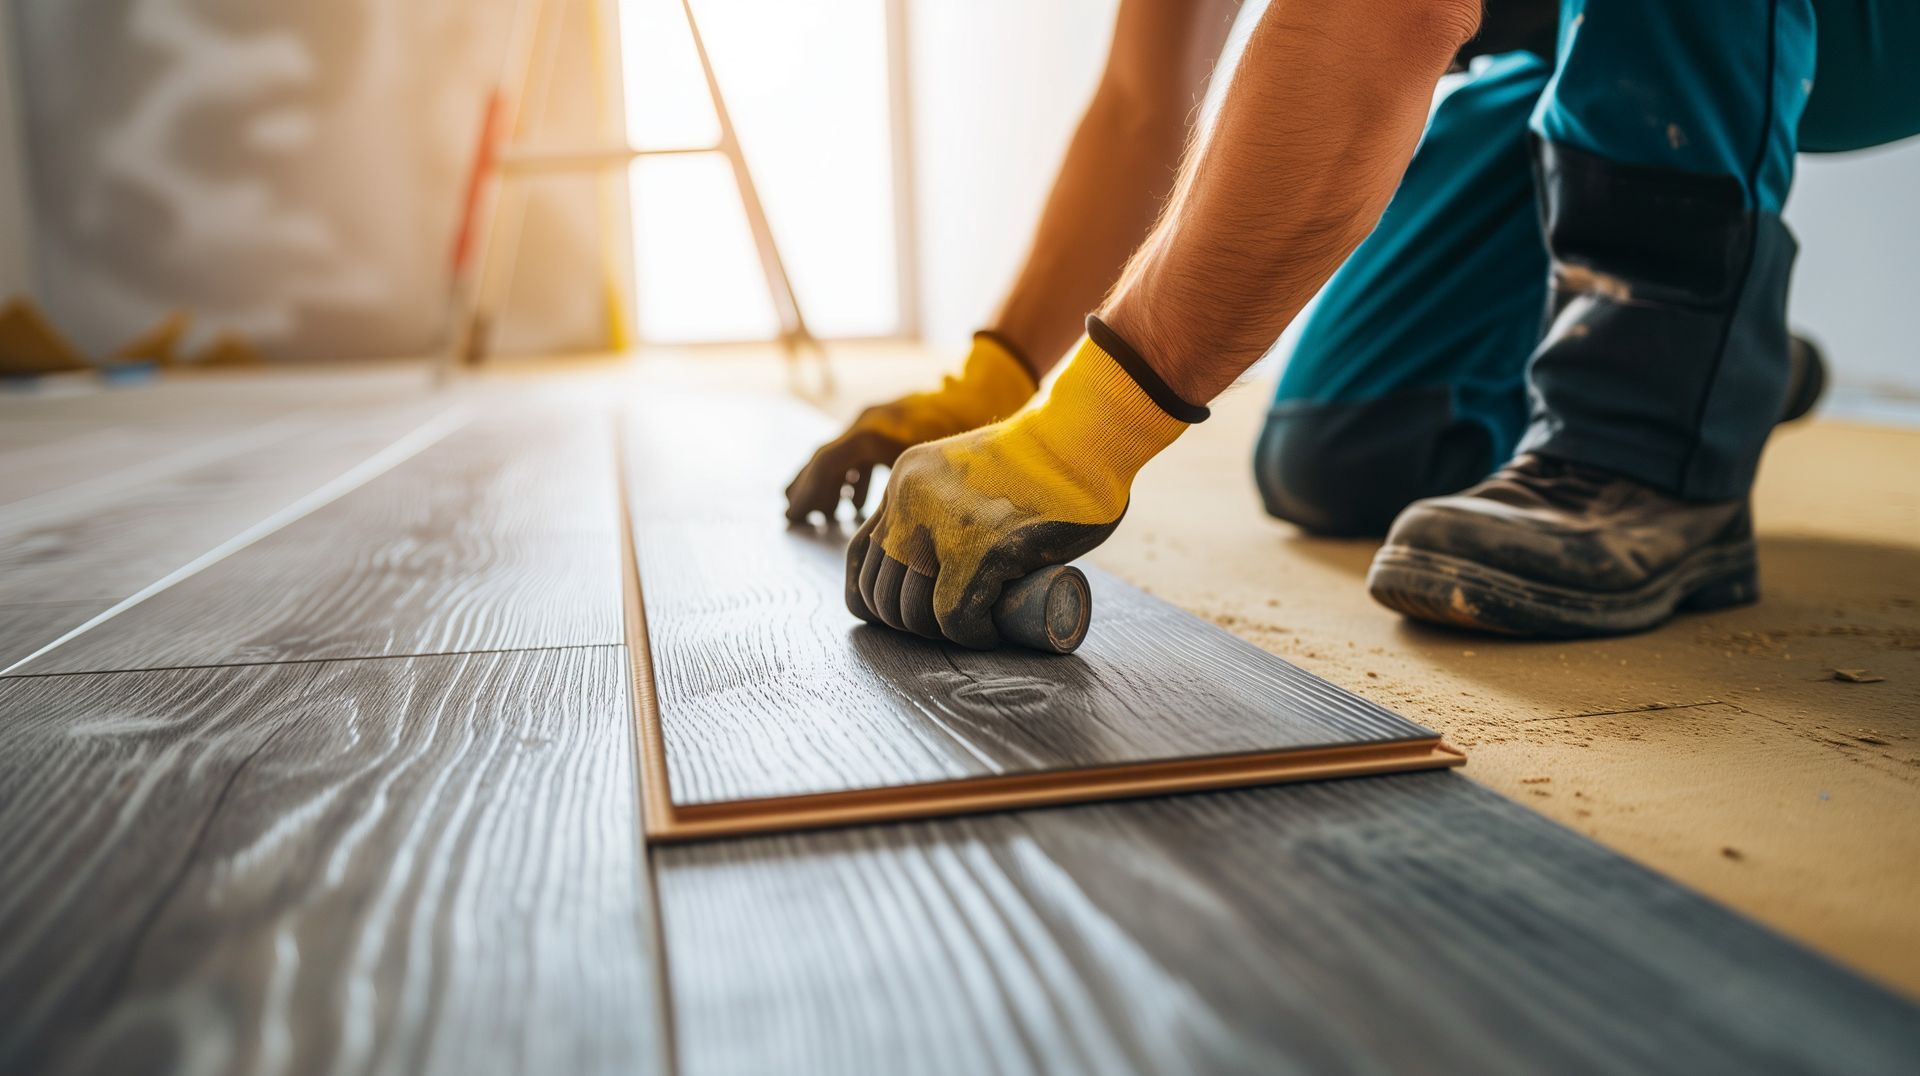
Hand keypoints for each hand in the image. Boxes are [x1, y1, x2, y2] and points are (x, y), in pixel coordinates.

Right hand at [784, 333, 1034, 523]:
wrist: (981, 391)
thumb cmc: (961, 429)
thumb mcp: (929, 465)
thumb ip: (898, 491)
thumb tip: (877, 531)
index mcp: (872, 432)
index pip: (826, 463)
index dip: (808, 492)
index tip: (796, 516)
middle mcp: (866, 422)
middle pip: (824, 457)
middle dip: (809, 489)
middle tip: (796, 518)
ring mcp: (875, 420)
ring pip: (839, 454)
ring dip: (828, 484)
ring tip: (823, 515)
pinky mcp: (887, 425)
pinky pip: (857, 452)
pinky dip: (850, 477)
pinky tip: (855, 502)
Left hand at [846, 328, 1197, 647]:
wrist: (1086, 434)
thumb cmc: (1044, 457)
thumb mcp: (968, 474)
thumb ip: (946, 503)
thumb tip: (941, 557)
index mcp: (904, 483)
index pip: (861, 557)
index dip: (878, 599)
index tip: (913, 613)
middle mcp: (909, 501)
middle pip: (880, 592)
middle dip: (910, 624)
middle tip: (953, 624)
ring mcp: (942, 525)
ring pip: (912, 611)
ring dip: (941, 634)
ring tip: (976, 626)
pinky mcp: (981, 549)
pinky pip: (954, 617)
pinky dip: (972, 636)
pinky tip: (991, 632)